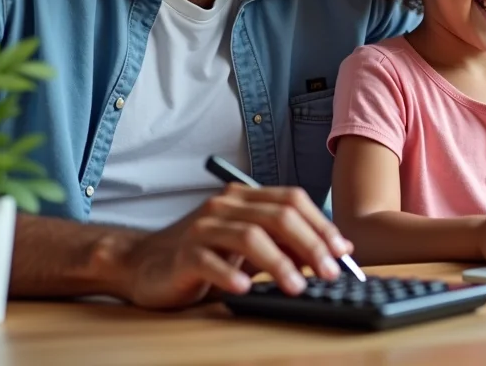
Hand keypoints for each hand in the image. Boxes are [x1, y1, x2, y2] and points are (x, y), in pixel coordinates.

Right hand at [114, 183, 353, 308]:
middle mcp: (225, 205)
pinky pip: (209, 260)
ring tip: (296, 287)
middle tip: (329, 272)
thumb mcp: (250, 247)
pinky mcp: (182, 254)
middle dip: (310, 244)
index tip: (342, 251)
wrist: (143, 263)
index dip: (321, 224)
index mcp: (245, 197)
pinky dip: (230, 274)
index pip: (292, 200)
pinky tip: (245, 289)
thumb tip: (332, 252)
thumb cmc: (204, 255)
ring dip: (278, 263)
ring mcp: (202, 227)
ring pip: (249, 236)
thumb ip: (285, 244)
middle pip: (278, 216)